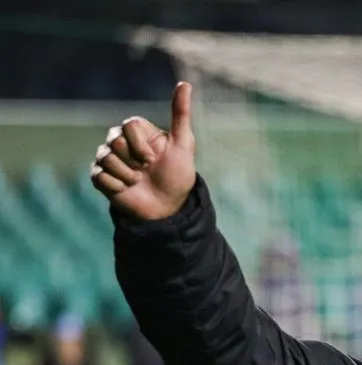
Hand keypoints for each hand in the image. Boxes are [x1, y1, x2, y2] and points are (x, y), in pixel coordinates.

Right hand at [91, 81, 196, 220]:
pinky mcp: (100, 177)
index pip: (129, 125)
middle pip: (115, 140)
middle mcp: (120, 142)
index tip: (154, 159)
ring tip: (138, 181)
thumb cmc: (178, 175)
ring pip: (106, 158)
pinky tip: (127, 190)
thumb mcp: (183, 144)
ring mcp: (108, 159)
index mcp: (138, 132)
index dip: (142, 145)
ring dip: (127, 175)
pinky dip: (117, 186)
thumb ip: (181, 114)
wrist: (168, 207)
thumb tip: (185, 83)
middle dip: (134, 160)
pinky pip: (99, 176)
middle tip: (146, 171)